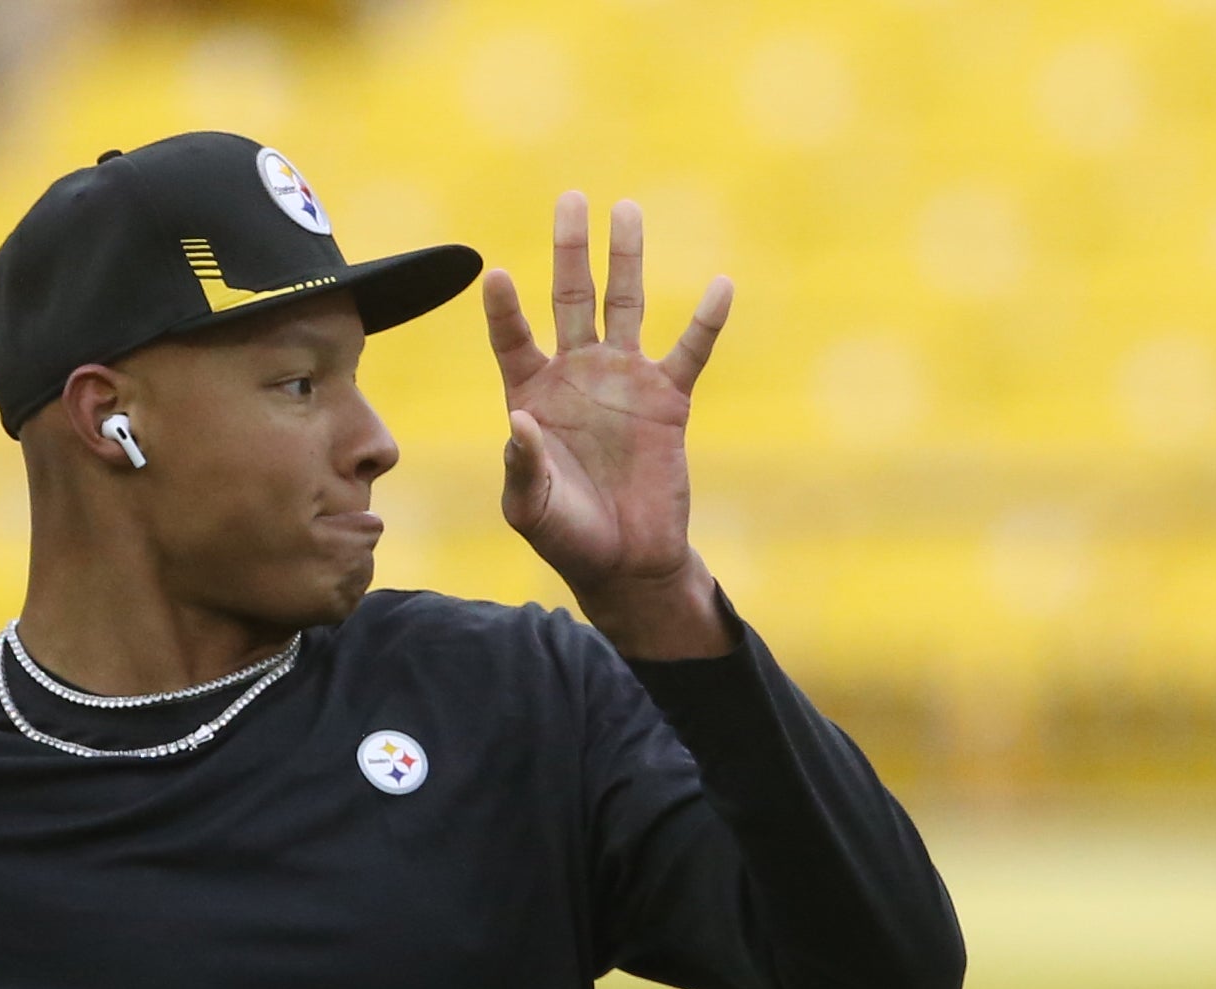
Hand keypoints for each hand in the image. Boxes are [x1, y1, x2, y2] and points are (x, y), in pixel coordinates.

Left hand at [483, 194, 734, 658]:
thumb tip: (517, 420)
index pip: (513, 339)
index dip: (504, 309)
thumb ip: (520, 464)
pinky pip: (689, 352)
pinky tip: (719, 285)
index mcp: (531, 395)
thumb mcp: (528, 506)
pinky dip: (705, 321)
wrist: (624, 561)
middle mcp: (576, 376)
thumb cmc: (565, 535)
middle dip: (570, 251)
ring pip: (625, 306)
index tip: (496, 274)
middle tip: (571, 199)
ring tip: (627, 210)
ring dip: (626, 260)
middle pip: (571, 299)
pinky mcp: (667, 400)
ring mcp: (623, 382)